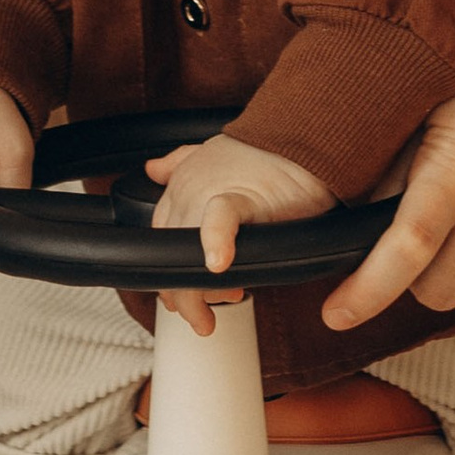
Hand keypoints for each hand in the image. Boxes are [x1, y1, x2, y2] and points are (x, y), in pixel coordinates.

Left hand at [146, 134, 335, 336]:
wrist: (303, 136)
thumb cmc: (267, 152)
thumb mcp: (211, 152)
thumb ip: (179, 163)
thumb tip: (152, 168)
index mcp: (181, 185)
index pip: (162, 241)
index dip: (172, 275)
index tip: (185, 295)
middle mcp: (188, 190)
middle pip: (170, 255)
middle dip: (184, 295)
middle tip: (203, 317)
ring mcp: (209, 192)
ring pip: (186, 251)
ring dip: (196, 291)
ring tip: (213, 314)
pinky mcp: (242, 195)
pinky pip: (219, 220)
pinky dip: (215, 242)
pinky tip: (219, 265)